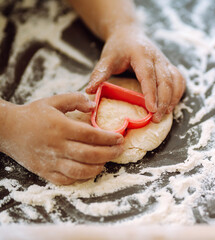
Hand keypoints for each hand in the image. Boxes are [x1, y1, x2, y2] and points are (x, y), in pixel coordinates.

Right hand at [0, 93, 123, 184]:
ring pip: (80, 171)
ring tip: (106, 160)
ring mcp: (50, 161)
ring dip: (98, 167)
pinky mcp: (44, 172)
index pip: (91, 135)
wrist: (7, 130)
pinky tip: (89, 170)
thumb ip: (75, 100)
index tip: (119, 138)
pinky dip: (81, 178)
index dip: (108, 138)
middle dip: (109, 153)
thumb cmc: (33, 114)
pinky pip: (66, 180)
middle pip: (90, 154)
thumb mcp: (54, 101)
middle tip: (120, 150)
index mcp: (61, 127)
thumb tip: (93, 105)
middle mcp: (57, 146)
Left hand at [86, 28, 185, 121]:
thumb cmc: (118, 48)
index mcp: (141, 54)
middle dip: (163, 101)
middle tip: (156, 118)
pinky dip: (178, 93)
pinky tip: (171, 105)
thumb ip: (99, 74)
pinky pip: (179, 80)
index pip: (148, 75)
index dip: (151, 93)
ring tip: (164, 114)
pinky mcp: (169, 66)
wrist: (129, 34)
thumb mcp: (106, 58)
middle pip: (165, 80)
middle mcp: (157, 57)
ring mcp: (165, 61)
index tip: (151, 109)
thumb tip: (90, 91)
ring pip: (175, 80)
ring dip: (172, 98)